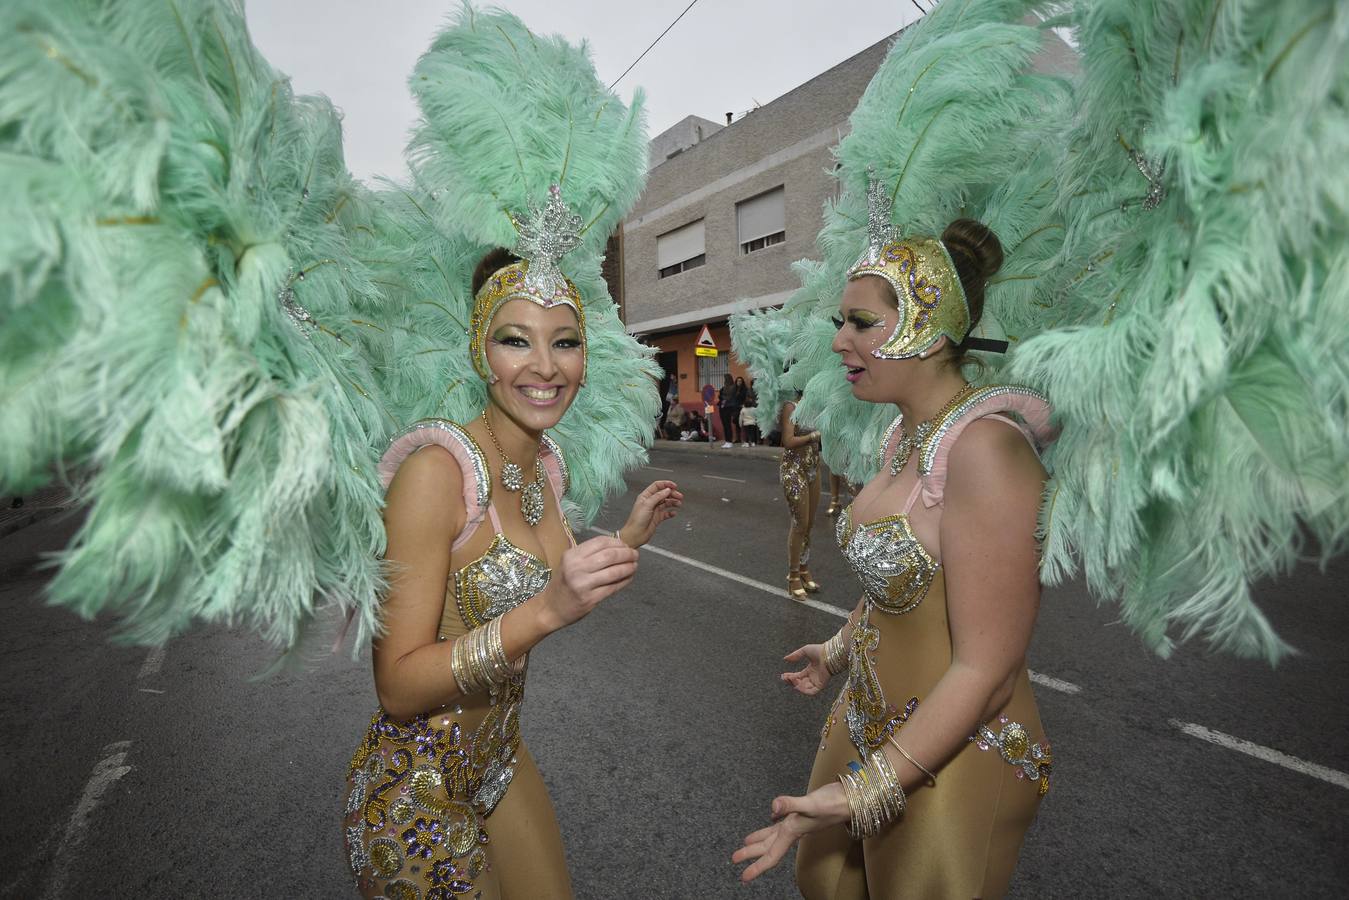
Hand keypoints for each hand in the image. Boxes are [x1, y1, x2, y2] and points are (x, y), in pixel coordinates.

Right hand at [535, 536, 637, 630]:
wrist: (550, 608)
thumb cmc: (563, 584)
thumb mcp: (570, 564)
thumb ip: (589, 555)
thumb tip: (617, 548)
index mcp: (571, 555)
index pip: (600, 542)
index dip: (617, 542)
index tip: (626, 545)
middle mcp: (576, 568)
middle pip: (609, 555)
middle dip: (626, 554)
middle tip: (635, 555)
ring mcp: (583, 584)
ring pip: (613, 571)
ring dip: (628, 567)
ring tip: (634, 566)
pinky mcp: (589, 599)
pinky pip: (613, 587)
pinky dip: (624, 581)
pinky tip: (629, 577)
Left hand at [618, 480, 682, 547]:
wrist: (635, 535)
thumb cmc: (636, 521)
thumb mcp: (647, 505)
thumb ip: (657, 496)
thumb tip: (666, 490)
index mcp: (645, 496)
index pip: (657, 486)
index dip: (666, 484)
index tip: (674, 486)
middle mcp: (650, 502)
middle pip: (663, 494)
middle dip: (672, 494)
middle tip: (679, 496)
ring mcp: (654, 510)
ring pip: (666, 503)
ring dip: (673, 502)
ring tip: (678, 503)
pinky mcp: (657, 518)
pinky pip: (666, 513)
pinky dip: (671, 512)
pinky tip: (674, 513)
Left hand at [732, 783, 849, 882]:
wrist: (852, 799)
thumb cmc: (834, 804)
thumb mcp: (811, 804)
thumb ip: (790, 805)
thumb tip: (772, 808)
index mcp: (792, 831)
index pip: (771, 854)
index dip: (757, 866)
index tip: (744, 876)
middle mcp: (793, 829)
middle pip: (768, 847)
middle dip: (752, 854)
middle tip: (735, 860)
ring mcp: (797, 822)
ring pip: (773, 836)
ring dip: (759, 842)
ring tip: (746, 844)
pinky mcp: (801, 813)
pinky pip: (781, 823)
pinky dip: (773, 825)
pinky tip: (771, 820)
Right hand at [780, 643, 830, 695]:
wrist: (829, 653)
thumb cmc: (819, 650)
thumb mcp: (804, 651)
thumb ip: (795, 655)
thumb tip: (785, 659)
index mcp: (810, 670)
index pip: (798, 676)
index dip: (790, 676)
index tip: (784, 675)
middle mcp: (813, 677)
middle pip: (800, 683)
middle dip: (791, 681)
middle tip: (785, 678)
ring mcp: (817, 682)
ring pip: (804, 688)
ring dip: (796, 685)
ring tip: (791, 679)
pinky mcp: (821, 685)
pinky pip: (811, 692)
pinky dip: (804, 690)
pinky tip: (797, 685)